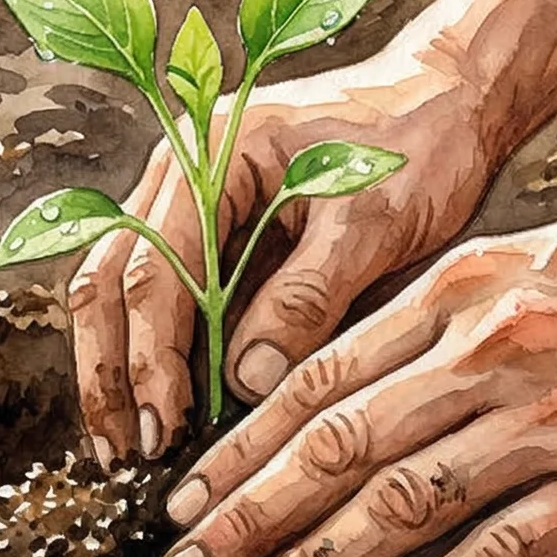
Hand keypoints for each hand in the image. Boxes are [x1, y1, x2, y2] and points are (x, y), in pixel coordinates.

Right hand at [70, 50, 503, 464]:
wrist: (447, 102)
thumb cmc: (417, 147)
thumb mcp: (374, 221)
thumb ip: (308, 295)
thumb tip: (246, 380)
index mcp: (211, 153)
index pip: (154, 268)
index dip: (150, 357)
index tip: (161, 430)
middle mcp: (181, 171)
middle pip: (110, 278)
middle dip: (110, 371)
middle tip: (123, 454)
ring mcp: (189, 201)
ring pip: (121, 289)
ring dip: (119, 367)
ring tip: (127, 447)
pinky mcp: (213, 232)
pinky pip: (164, 296)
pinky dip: (157, 354)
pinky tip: (168, 410)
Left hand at [152, 191, 556, 556]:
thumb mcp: (537, 257)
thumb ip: (444, 315)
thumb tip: (349, 376)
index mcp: (464, 288)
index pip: (319, 376)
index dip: (240, 449)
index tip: (183, 500)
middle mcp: (494, 350)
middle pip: (337, 446)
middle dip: (245, 519)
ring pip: (401, 504)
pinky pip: (502, 550)